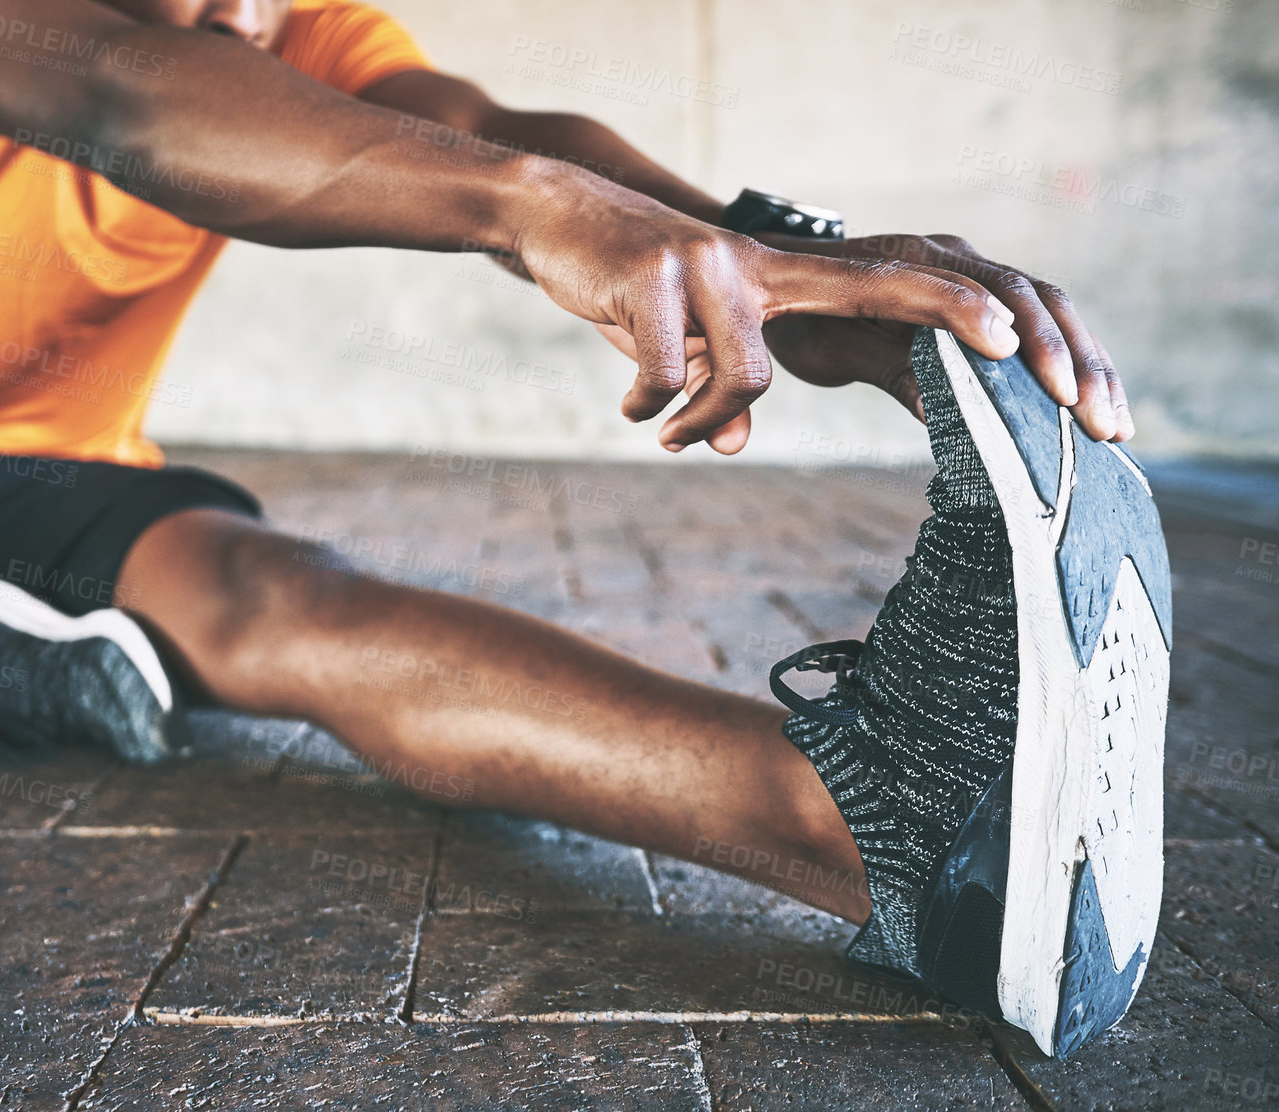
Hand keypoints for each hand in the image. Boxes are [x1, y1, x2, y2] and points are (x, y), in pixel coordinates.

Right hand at [510, 171, 1019, 453]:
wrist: (554, 215)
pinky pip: (664, 375)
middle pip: (840, 314)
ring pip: (737, 376)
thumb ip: (713, 388)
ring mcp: (709, 266)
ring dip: (691, 416)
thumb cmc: (627, 285)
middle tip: (992, 354)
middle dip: (928, 323)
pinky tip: (629, 403)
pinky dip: (645, 400)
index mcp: (778, 279)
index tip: (1011, 341)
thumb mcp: (680, 344)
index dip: (949, 310)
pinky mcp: (655, 276)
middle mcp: (756, 266)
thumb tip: (730, 444)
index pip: (880, 286)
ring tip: (662, 429)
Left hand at [759, 232, 1129, 442]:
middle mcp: (954, 256)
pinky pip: (1041, 322)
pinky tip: (1098, 406)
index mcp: (912, 260)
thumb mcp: (832, 350)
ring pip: (1051, 309)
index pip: (986, 291)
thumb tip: (945, 413)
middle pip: (1035, 298)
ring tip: (1113, 424)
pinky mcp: (985, 294)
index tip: (1046, 387)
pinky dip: (1075, 361)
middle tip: (1097, 422)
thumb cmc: (799, 317)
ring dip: (1088, 365)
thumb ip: (888, 371)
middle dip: (1074, 362)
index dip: (1026, 341)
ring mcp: (975, 270)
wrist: (782, 278)